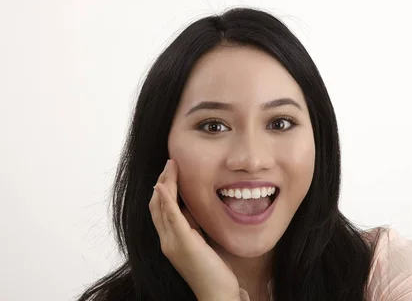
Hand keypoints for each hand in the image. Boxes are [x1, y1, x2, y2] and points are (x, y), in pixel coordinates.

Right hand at [149, 159, 240, 300]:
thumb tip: (194, 208)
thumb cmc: (213, 270)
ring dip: (164, 184)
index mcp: (172, 240)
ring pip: (161, 207)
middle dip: (162, 181)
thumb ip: (195, 227)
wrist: (217, 293)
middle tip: (170, 162)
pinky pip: (170, 218)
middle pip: (157, 205)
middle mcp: (167, 241)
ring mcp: (172, 243)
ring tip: (170, 166)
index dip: (164, 188)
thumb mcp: (201, 242)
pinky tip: (164, 186)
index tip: (171, 171)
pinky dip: (166, 200)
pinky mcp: (182, 244)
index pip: (161, 209)